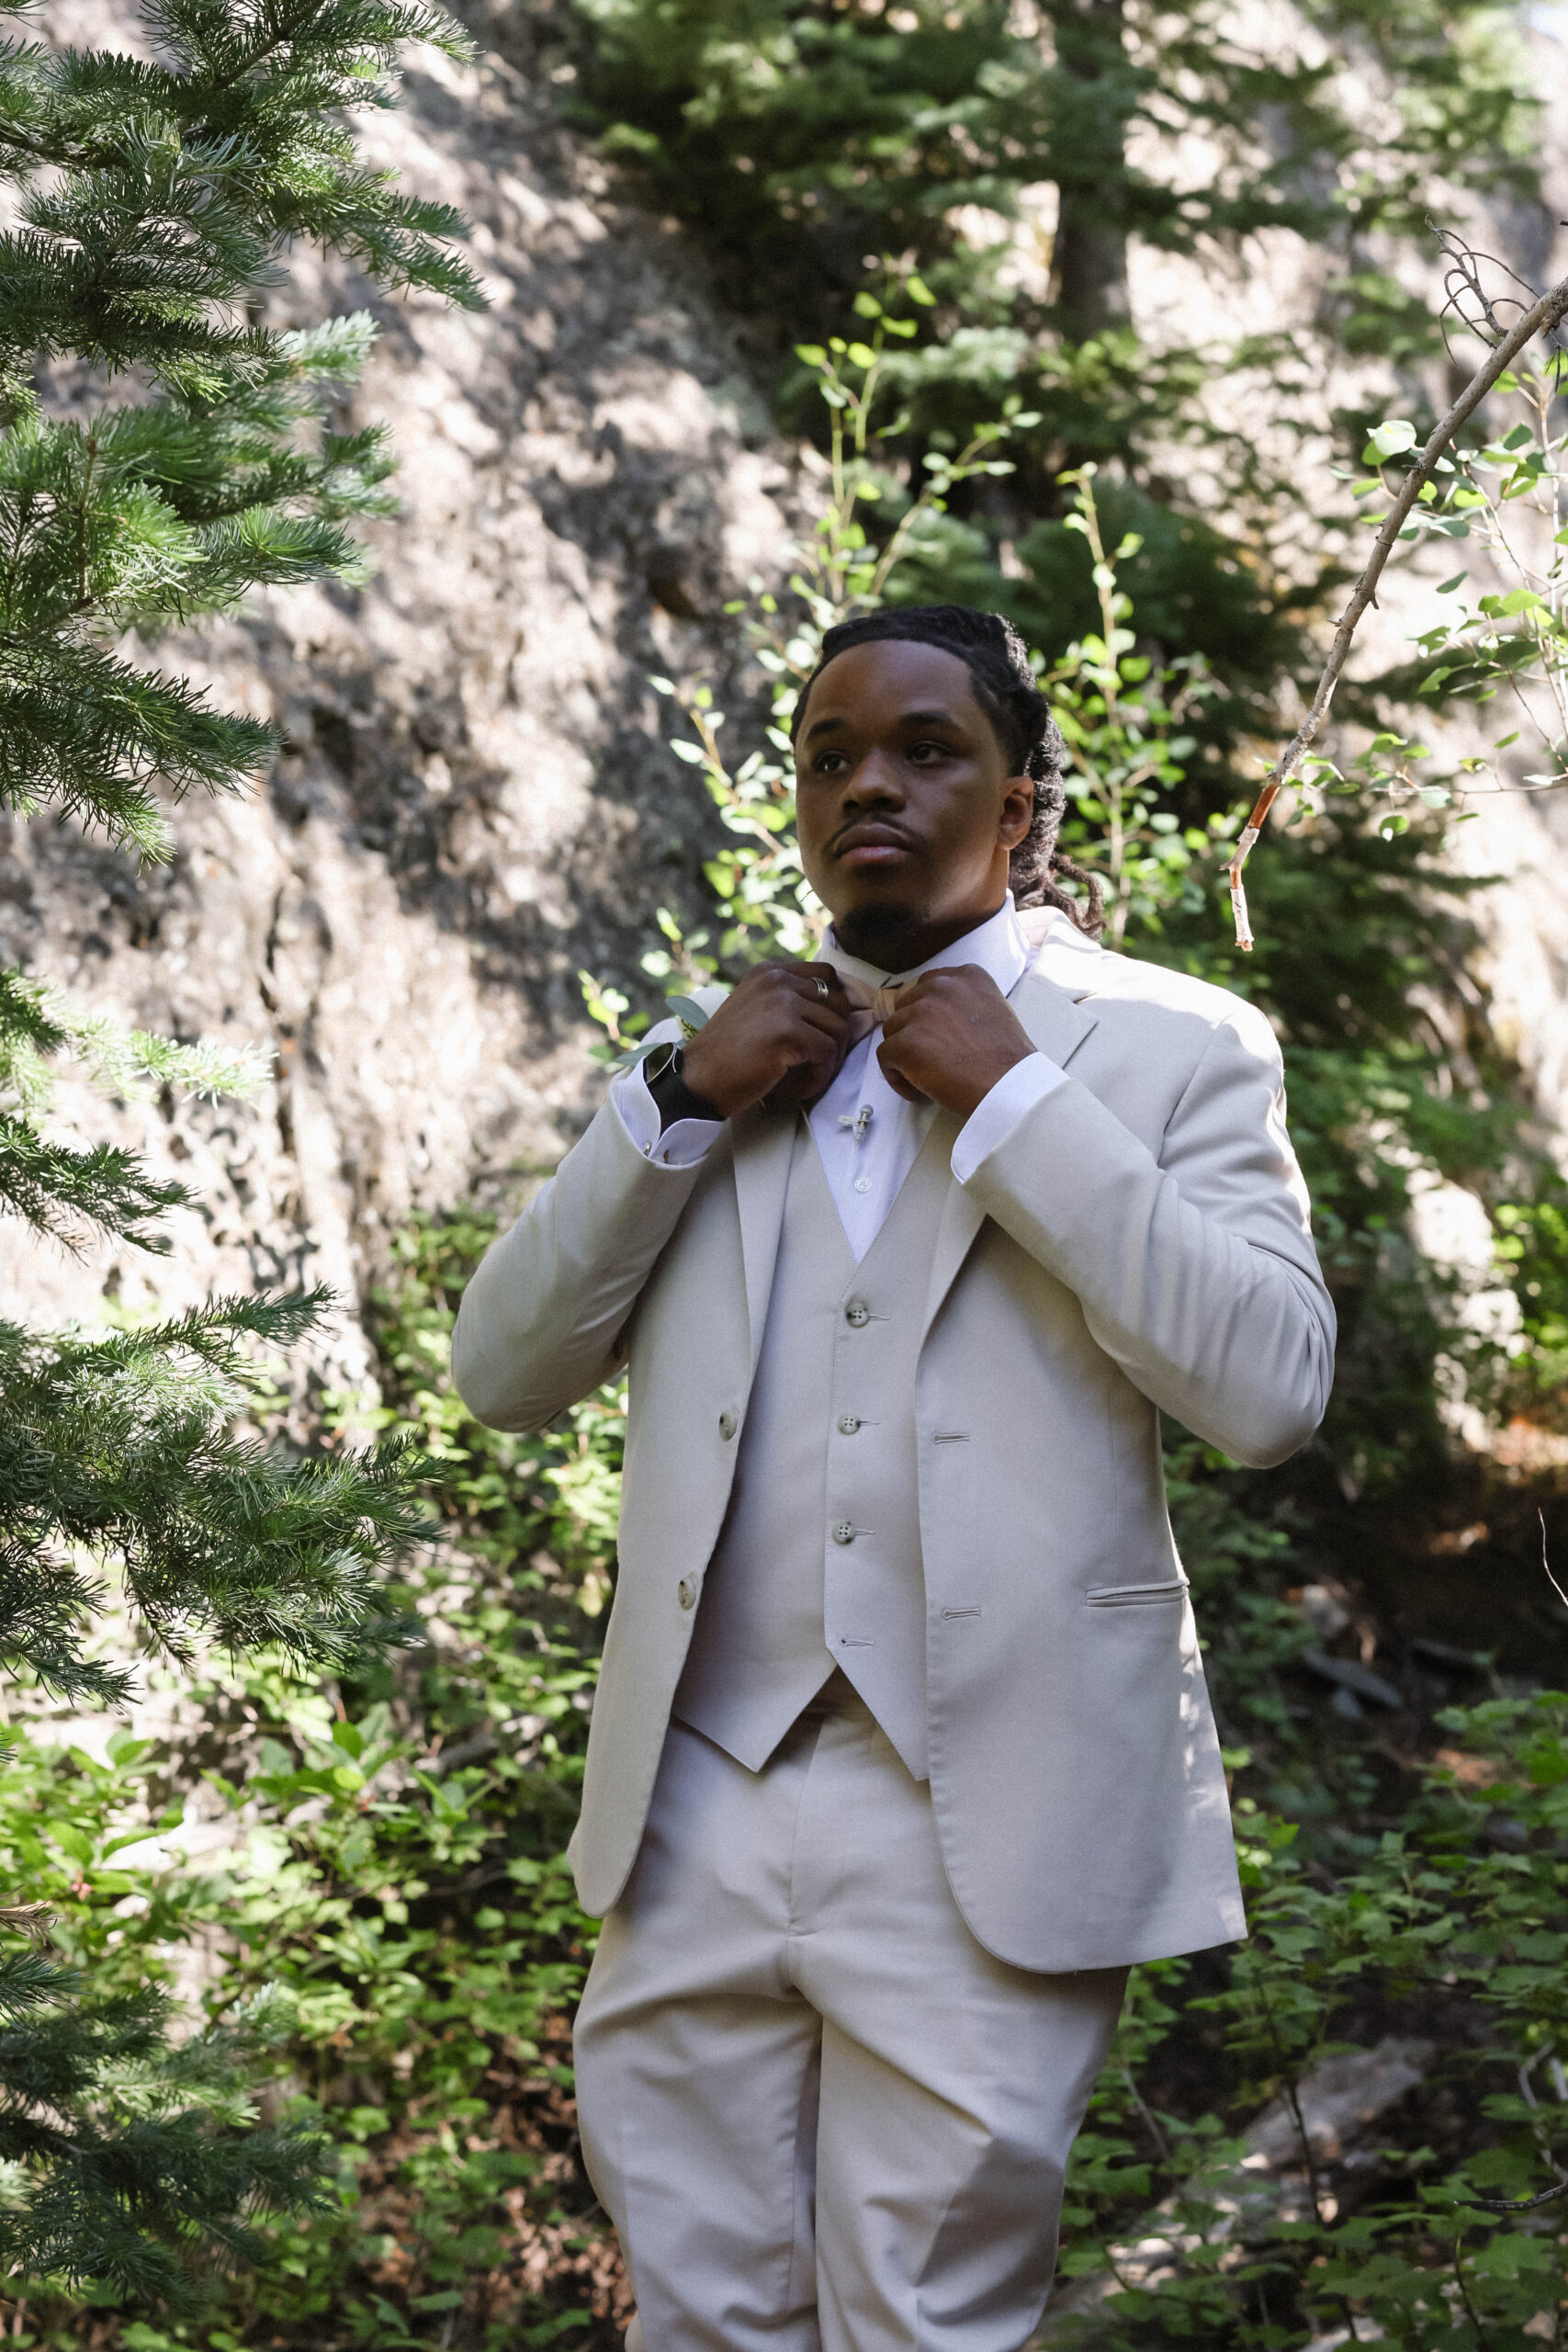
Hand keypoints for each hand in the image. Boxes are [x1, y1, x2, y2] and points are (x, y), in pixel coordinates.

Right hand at [680, 963, 850, 1118]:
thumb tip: (833, 1011)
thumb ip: (786, 1001)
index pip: (826, 974)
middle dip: (837, 1034)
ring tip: (810, 1076)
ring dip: (831, 1059)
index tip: (824, 1032)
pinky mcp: (789, 1032)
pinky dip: (822, 1075)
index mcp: (769, 972)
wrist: (698, 1079)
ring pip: (839, 1028)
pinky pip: (829, 1052)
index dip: (833, 1005)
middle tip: (821, 1060)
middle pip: (838, 1001)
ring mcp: (784, 1004)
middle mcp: (778, 980)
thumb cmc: (725, 1053)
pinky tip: (803, 1087)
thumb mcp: (754, 1008)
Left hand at [877, 966, 1034, 1119]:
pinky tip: (920, 1090)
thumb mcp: (994, 1010)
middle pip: (906, 1007)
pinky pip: (885, 1057)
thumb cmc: (1009, 1059)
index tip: (938, 1035)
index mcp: (966, 976)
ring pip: (893, 1031)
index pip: (927, 986)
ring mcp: (921, 1013)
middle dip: (914, 1032)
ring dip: (905, 1054)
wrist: (1011, 1087)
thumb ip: (964, 1003)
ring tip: (928, 1076)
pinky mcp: (906, 1043)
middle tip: (933, 1057)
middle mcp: (941, 986)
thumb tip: (939, 1020)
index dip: (927, 1014)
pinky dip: (897, 1077)